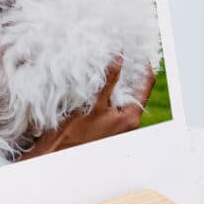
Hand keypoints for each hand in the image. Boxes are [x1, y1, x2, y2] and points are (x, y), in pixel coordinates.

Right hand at [17, 57, 156, 159]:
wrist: (56, 153)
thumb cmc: (73, 133)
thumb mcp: (93, 103)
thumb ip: (109, 80)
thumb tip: (120, 57)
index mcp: (130, 117)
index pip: (147, 85)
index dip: (144, 66)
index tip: (138, 51)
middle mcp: (128, 121)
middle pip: (137, 88)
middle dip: (131, 70)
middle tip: (124, 52)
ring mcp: (118, 122)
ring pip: (124, 94)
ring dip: (119, 79)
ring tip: (111, 61)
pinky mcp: (107, 123)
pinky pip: (114, 101)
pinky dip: (111, 88)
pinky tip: (100, 79)